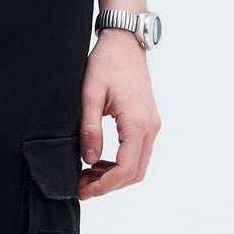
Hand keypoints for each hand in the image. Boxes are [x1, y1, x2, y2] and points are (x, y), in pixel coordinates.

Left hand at [79, 32, 160, 196]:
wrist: (125, 43)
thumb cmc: (106, 63)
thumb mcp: (90, 95)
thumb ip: (89, 129)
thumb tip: (89, 160)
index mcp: (137, 123)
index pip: (125, 169)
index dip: (104, 185)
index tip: (82, 190)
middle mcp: (150, 127)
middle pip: (135, 173)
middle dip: (108, 185)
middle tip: (81, 186)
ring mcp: (152, 125)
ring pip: (138, 165)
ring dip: (114, 176)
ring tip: (86, 175)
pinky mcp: (148, 122)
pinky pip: (138, 152)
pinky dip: (120, 164)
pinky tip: (98, 161)